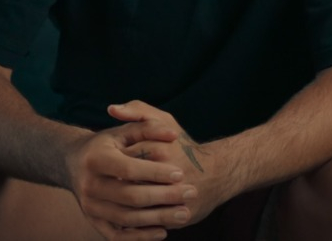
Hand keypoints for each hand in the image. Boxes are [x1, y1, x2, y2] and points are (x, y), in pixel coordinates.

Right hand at [62, 110, 196, 240]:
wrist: (74, 163)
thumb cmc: (108, 144)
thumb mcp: (124, 130)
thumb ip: (148, 127)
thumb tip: (173, 135)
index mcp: (96, 159)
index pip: (129, 169)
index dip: (155, 173)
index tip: (180, 174)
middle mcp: (89, 185)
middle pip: (130, 196)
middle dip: (164, 196)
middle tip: (191, 193)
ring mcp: (90, 206)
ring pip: (126, 218)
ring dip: (157, 218)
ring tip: (185, 213)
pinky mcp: (93, 221)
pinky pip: (116, 236)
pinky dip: (139, 238)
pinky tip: (162, 232)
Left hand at [109, 101, 239, 227]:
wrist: (220, 173)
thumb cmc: (184, 146)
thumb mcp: (164, 121)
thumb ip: (138, 111)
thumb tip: (111, 109)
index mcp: (160, 150)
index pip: (123, 161)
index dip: (114, 166)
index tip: (111, 167)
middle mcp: (168, 174)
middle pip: (127, 185)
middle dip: (116, 187)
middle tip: (111, 186)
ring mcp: (174, 198)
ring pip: (136, 208)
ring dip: (124, 206)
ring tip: (119, 200)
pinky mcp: (179, 217)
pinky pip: (147, 223)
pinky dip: (136, 222)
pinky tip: (130, 214)